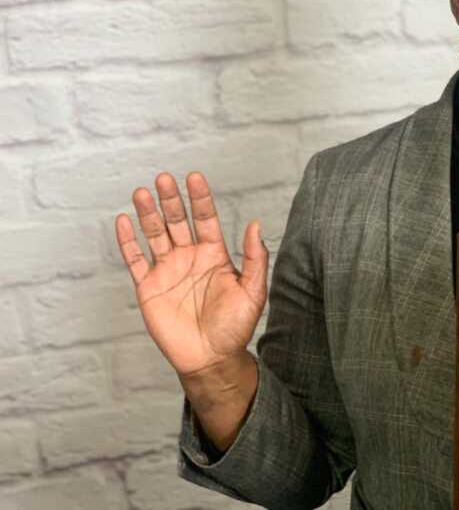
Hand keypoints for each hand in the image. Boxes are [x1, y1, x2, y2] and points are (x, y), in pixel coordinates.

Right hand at [115, 172, 267, 378]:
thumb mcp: (253, 291)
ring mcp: (168, 270)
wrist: (211, 358)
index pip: (205, 218)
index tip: (195, 177)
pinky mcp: (149, 287)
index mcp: (214, 254)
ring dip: (148, 213)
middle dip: (171, 200)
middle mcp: (189, 257)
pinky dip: (127, 241)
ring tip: (142, 192)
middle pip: (177, 220)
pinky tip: (123, 221)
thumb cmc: (236, 327)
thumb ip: (255, 258)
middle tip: (164, 178)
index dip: (200, 198)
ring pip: (155, 234)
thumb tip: (257, 224)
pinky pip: (135, 260)